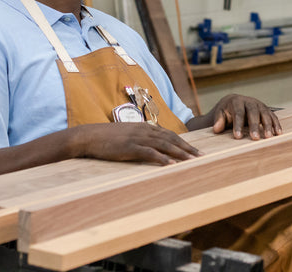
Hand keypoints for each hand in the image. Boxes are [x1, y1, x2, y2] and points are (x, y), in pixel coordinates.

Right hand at [78, 122, 200, 164]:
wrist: (90, 136)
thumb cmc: (107, 138)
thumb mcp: (127, 136)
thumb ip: (140, 139)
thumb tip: (151, 148)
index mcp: (145, 127)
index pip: (170, 134)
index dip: (184, 142)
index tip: (195, 150)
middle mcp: (145, 130)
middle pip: (172, 138)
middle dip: (188, 148)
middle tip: (201, 156)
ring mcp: (138, 138)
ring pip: (164, 145)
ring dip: (180, 153)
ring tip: (192, 161)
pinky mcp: (130, 147)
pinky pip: (149, 152)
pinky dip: (162, 158)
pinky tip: (171, 165)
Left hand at [210, 94, 281, 139]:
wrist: (235, 102)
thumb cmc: (227, 111)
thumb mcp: (220, 113)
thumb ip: (218, 120)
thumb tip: (216, 128)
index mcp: (237, 101)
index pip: (238, 113)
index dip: (238, 125)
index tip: (237, 137)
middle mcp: (250, 101)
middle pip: (253, 113)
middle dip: (254, 126)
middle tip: (255, 138)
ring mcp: (259, 105)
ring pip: (265, 114)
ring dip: (268, 125)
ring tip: (268, 137)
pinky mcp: (266, 110)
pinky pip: (273, 116)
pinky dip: (276, 124)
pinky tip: (278, 133)